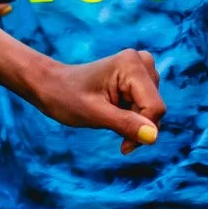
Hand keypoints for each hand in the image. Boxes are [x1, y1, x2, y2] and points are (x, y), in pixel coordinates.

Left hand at [30, 49, 165, 153]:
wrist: (52, 86)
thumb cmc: (66, 97)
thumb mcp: (94, 115)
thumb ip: (126, 124)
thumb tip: (154, 137)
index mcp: (131, 64)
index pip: (154, 107)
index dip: (142, 130)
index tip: (124, 147)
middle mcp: (141, 61)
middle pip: (156, 108)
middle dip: (139, 126)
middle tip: (116, 137)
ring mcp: (141, 67)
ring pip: (153, 108)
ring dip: (135, 122)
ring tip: (109, 117)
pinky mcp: (139, 76)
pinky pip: (148, 105)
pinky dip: (134, 116)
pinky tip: (114, 112)